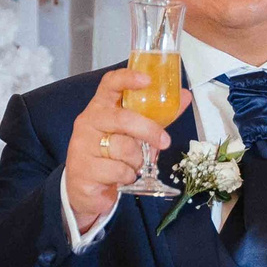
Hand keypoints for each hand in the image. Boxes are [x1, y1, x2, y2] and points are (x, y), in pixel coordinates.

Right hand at [62, 69, 183, 233]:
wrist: (86, 188)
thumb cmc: (112, 155)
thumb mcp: (134, 133)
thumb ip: (157, 116)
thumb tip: (184, 96)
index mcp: (101, 107)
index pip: (109, 84)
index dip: (127, 78)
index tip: (146, 80)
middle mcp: (88, 122)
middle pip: (123, 118)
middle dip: (149, 131)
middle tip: (164, 142)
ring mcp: (82, 145)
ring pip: (123, 148)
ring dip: (137, 160)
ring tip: (133, 164)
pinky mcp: (83, 169)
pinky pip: (118, 170)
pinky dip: (128, 176)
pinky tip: (121, 176)